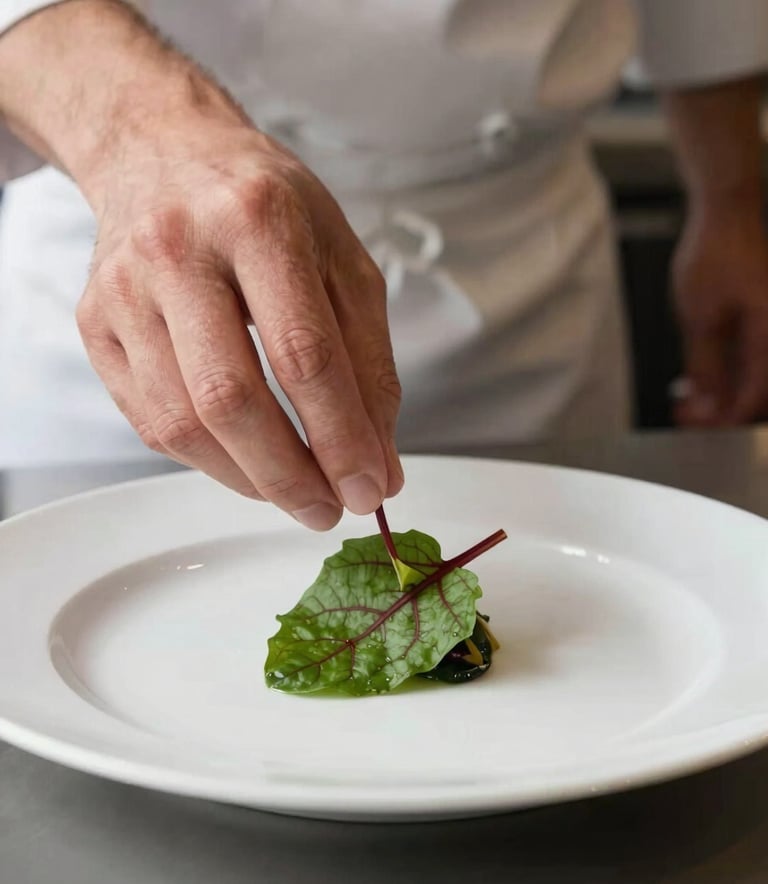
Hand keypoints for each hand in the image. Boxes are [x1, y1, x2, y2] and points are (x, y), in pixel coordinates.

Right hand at [77, 110, 402, 529]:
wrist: (164, 155)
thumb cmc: (266, 208)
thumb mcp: (342, 262)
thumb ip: (369, 363)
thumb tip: (378, 462)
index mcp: (257, 219)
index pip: (304, 353)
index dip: (341, 436)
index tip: (370, 487)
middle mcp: (178, 250)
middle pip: (231, 397)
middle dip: (290, 475)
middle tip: (330, 509)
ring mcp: (124, 290)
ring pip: (182, 422)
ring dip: (248, 479)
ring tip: (295, 493)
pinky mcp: (95, 324)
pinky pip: (151, 421)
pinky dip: (207, 460)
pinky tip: (246, 462)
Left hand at [672, 204, 767, 426]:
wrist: (728, 212)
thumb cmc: (717, 251)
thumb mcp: (698, 316)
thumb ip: (705, 365)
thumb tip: (706, 404)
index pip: (757, 392)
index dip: (730, 417)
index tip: (706, 429)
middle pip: (758, 390)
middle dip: (723, 411)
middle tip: (689, 418)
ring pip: (755, 378)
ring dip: (724, 396)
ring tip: (689, 403)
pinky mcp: (764, 323)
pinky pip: (752, 359)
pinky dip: (728, 376)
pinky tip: (701, 383)